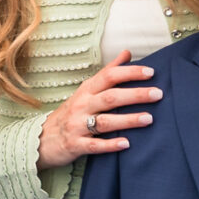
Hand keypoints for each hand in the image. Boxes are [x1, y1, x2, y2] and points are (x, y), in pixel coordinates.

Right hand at [36, 52, 160, 169]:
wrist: (40, 139)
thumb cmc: (70, 112)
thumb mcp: (86, 90)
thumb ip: (107, 73)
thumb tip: (127, 53)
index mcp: (86, 90)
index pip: (109, 76)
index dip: (129, 73)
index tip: (151, 72)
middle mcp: (81, 105)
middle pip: (110, 97)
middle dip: (135, 95)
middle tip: (158, 94)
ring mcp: (77, 126)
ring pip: (105, 121)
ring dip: (128, 120)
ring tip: (149, 119)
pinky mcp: (75, 145)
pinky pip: (94, 145)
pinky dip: (110, 144)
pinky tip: (126, 143)